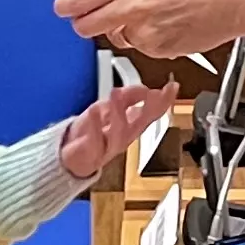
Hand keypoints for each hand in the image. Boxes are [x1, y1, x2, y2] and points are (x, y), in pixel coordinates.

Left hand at [54, 0, 244, 57]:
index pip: (78, 0)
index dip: (66, 6)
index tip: (63, 8)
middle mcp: (130, 8)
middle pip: (85, 27)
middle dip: (86, 25)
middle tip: (94, 19)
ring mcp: (142, 33)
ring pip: (118, 39)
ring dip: (127, 32)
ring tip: (154, 16)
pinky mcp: (157, 51)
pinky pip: (142, 49)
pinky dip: (150, 41)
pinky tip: (168, 27)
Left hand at [55, 83, 176, 181]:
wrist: (71, 158)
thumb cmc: (93, 134)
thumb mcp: (111, 108)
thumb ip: (129, 97)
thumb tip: (147, 88)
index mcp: (130, 126)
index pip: (151, 113)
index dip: (163, 101)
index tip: (173, 87)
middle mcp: (123, 137)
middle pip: (140, 124)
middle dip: (149, 110)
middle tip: (154, 94)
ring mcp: (108, 146)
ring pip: (118, 133)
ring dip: (119, 113)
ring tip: (117, 94)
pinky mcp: (90, 152)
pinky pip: (94, 140)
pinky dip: (95, 126)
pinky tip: (94, 110)